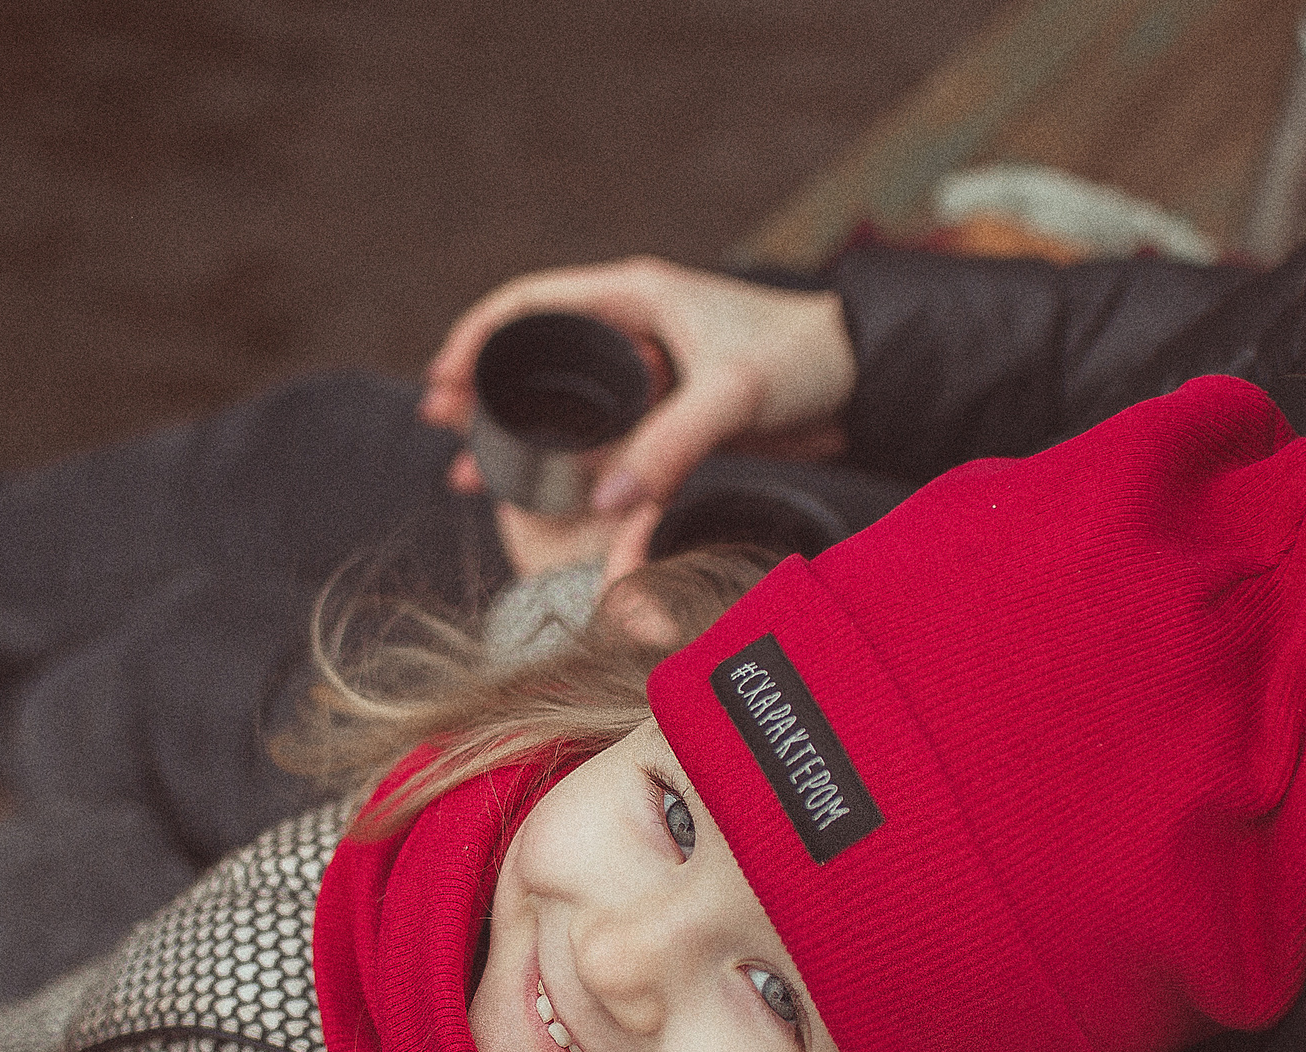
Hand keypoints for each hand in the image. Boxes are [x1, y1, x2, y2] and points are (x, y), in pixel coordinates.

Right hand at [423, 256, 856, 579]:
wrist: (867, 377)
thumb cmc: (806, 361)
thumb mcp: (733, 398)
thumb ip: (671, 446)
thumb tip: (607, 503)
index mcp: (635, 294)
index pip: (529, 301)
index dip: (477, 337)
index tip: (443, 382)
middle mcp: (633, 324)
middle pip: (532, 351)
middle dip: (480, 388)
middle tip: (438, 427)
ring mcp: (648, 368)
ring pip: (561, 396)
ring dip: (515, 429)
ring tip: (467, 472)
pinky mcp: (668, 409)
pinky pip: (598, 429)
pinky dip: (562, 455)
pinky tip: (536, 491)